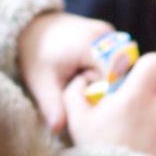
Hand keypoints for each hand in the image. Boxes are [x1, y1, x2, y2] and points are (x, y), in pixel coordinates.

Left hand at [19, 11, 118, 131]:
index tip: (88, 105)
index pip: (114, 79)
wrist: (34, 26)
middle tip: (85, 97)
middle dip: (106, 90)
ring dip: (107, 82)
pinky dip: (106, 74)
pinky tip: (88, 77)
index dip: (105, 96)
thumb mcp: (40, 82)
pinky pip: (117, 62)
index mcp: (92, 44)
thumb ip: (52, 105)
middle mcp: (108, 35)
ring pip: (121, 69)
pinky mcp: (112, 38)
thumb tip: (58, 129)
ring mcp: (112, 34)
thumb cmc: (35, 53)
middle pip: (121, 74)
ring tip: (84, 85)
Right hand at [63, 52, 155, 155]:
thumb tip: (81, 79)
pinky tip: (149, 145)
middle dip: (153, 85)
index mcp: (137, 95)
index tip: (134, 77)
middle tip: (135, 100)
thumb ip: (76, 92)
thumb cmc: (95, 151)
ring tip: (141, 124)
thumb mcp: (76, 119)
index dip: (146, 66)